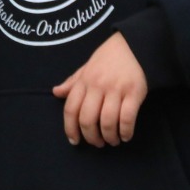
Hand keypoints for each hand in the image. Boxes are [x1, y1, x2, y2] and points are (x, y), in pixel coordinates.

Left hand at [52, 32, 147, 147]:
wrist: (134, 45)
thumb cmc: (108, 58)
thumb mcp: (87, 67)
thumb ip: (73, 82)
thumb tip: (56, 92)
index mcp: (84, 81)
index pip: (71, 108)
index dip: (70, 128)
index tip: (74, 141)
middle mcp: (97, 86)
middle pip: (87, 119)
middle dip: (91, 137)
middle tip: (97, 143)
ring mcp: (116, 89)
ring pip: (107, 121)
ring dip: (109, 137)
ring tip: (112, 141)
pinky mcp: (134, 92)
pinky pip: (127, 117)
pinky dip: (125, 131)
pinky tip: (126, 136)